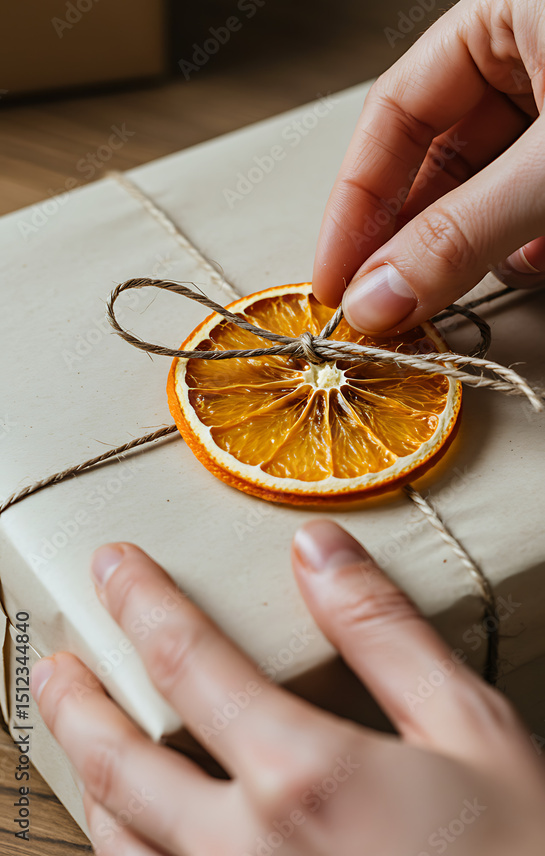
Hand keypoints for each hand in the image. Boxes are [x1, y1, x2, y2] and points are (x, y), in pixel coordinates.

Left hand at [31, 520, 544, 854]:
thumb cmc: (515, 853)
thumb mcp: (471, 730)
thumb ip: (384, 634)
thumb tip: (318, 550)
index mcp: (302, 776)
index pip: (188, 660)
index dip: (141, 602)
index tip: (113, 568)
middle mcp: (246, 850)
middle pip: (123, 763)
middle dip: (77, 703)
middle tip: (55, 666)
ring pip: (123, 847)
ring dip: (90, 782)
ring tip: (77, 740)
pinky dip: (127, 855)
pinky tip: (135, 837)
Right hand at [313, 0, 544, 334]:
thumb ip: (465, 234)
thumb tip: (379, 299)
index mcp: (516, 3)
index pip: (397, 111)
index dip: (356, 201)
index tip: (334, 277)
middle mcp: (540, 39)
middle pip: (443, 152)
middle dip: (418, 235)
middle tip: (389, 304)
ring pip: (496, 179)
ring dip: (482, 243)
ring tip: (470, 285)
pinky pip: (541, 191)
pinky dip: (536, 237)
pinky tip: (537, 261)